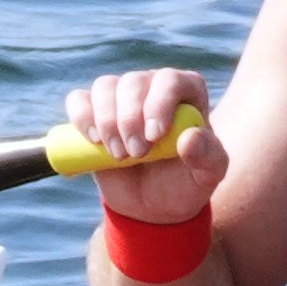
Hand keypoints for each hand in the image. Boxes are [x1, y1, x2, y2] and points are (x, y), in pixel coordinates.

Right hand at [64, 66, 225, 227]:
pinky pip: (79, 99)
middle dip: (129, 119)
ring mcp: (121, 97)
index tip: (154, 136)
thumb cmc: (186, 183)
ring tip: (118, 155)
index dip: (159, 103)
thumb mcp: (207, 176)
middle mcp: (153, 87)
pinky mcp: (94, 112)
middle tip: (136, 154)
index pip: (170, 81)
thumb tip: (190, 138)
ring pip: (105, 87)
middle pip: (133, 82)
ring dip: (106, 121)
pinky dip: (81, 117)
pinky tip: (94, 141)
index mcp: (187, 93)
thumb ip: (208, 157)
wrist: (155, 204)